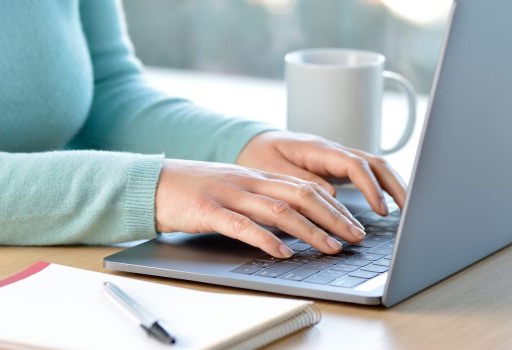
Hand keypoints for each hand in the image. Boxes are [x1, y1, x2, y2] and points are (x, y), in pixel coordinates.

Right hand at [155, 159, 365, 257]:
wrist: (154, 183)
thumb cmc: (195, 190)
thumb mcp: (234, 189)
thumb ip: (261, 200)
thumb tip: (291, 222)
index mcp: (257, 176)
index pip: (305, 188)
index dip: (334, 207)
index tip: (353, 225)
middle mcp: (248, 182)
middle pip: (301, 196)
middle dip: (334, 218)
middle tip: (356, 238)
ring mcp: (229, 194)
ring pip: (279, 209)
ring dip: (310, 230)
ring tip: (331, 247)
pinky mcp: (208, 210)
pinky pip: (242, 225)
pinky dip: (266, 239)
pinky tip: (282, 252)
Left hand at [237, 130, 406, 214]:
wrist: (252, 143)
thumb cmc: (258, 155)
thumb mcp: (273, 170)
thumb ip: (302, 181)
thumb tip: (333, 197)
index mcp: (317, 148)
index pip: (355, 164)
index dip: (370, 186)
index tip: (380, 208)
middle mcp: (331, 150)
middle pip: (373, 162)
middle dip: (394, 184)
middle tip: (409, 208)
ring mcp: (334, 157)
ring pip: (372, 166)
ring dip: (391, 184)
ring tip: (406, 207)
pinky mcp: (334, 166)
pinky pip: (363, 173)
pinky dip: (378, 185)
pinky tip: (385, 202)